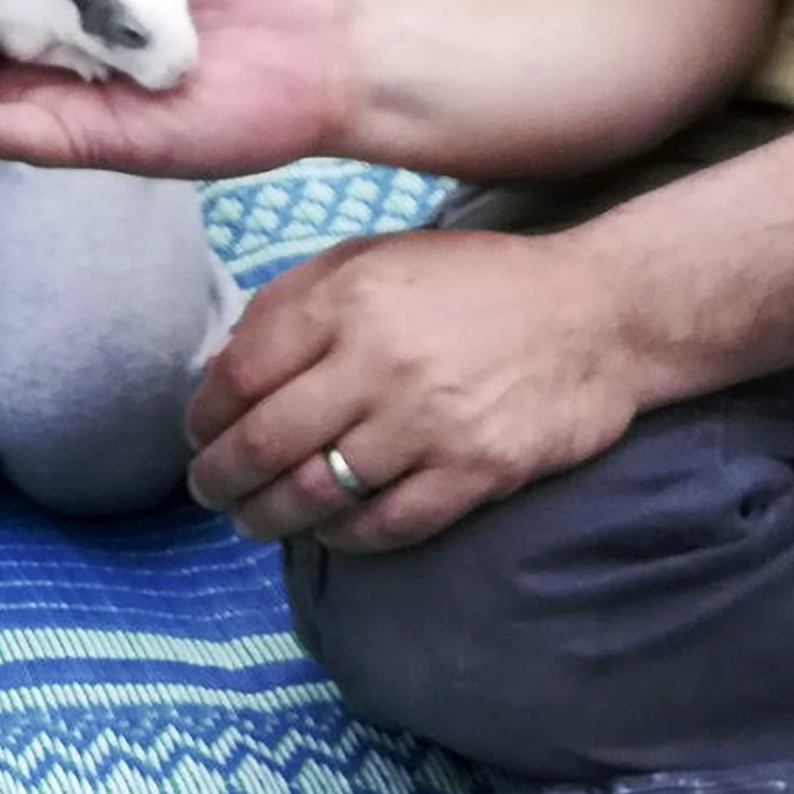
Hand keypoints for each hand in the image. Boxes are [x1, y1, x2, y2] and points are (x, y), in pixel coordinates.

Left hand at [184, 225, 648, 551]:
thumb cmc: (475, 282)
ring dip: (268, 518)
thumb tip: (225, 364)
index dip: (204, 415)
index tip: (196, 434)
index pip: (241, 373)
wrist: (597, 312)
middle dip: (219, 478)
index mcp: (350, 298)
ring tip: (252, 521)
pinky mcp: (475, 473)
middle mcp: (381, 361)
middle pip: (265, 442)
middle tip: (209, 492)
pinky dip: (340, 537)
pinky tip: (325, 530)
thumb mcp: (376, 256)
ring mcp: (429, 424)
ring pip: (315, 494)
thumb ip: (296, 300)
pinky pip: (383, 526)